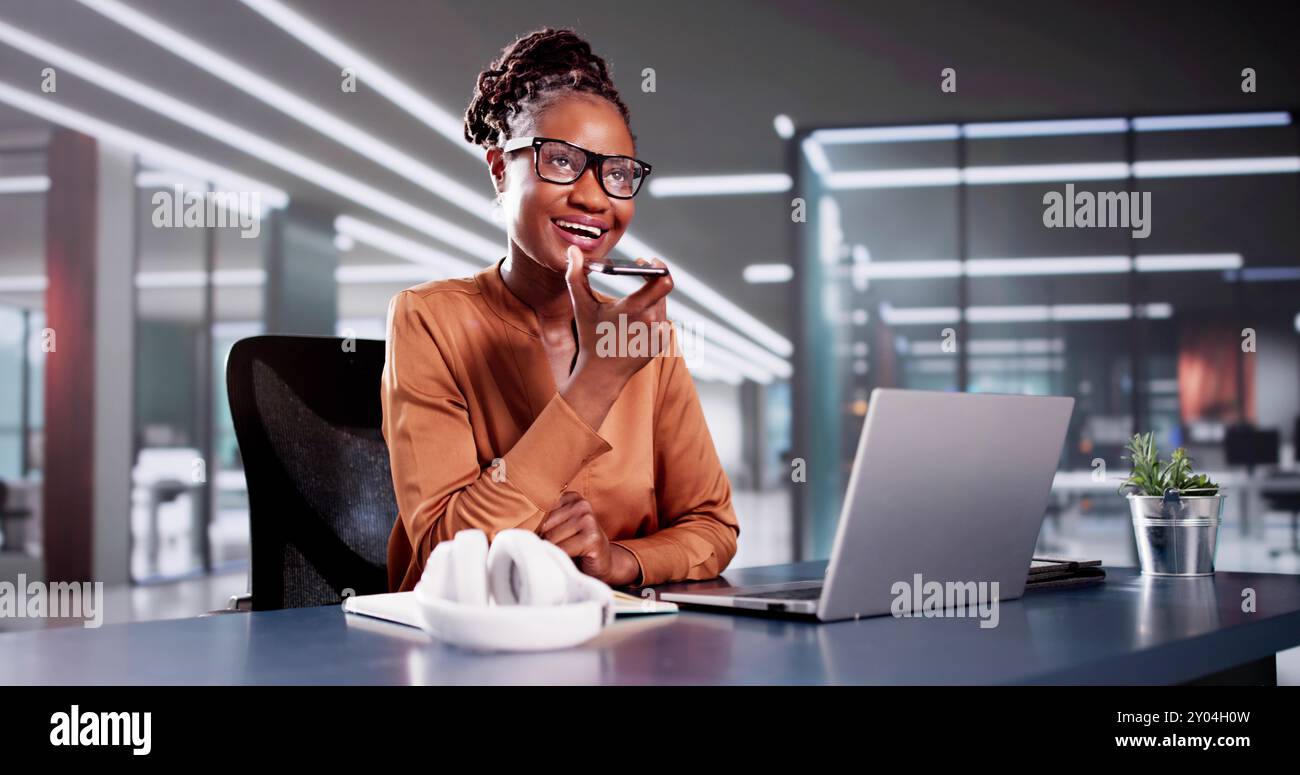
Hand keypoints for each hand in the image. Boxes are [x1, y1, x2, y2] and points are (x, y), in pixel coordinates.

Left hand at [537, 491, 638, 585]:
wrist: (602, 564)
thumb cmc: (575, 547)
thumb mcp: (558, 528)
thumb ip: (543, 521)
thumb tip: (518, 528)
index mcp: (570, 497)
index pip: (539, 511)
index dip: (536, 529)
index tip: (543, 537)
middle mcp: (581, 504)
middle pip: (544, 526)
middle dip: (544, 542)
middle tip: (557, 549)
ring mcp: (588, 520)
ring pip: (551, 538)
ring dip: (553, 551)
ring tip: (564, 553)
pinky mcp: (592, 538)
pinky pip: (562, 550)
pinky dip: (560, 558)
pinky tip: (570, 559)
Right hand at [560, 244, 672, 429]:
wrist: (600, 376)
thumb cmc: (590, 338)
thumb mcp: (581, 306)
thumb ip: (575, 274)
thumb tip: (573, 249)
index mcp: (635, 310)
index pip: (663, 281)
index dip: (659, 267)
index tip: (647, 262)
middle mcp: (652, 322)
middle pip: (663, 289)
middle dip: (651, 277)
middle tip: (640, 270)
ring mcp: (659, 334)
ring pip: (662, 304)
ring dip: (651, 296)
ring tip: (637, 293)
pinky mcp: (661, 344)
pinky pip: (661, 320)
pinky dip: (651, 313)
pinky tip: (638, 314)